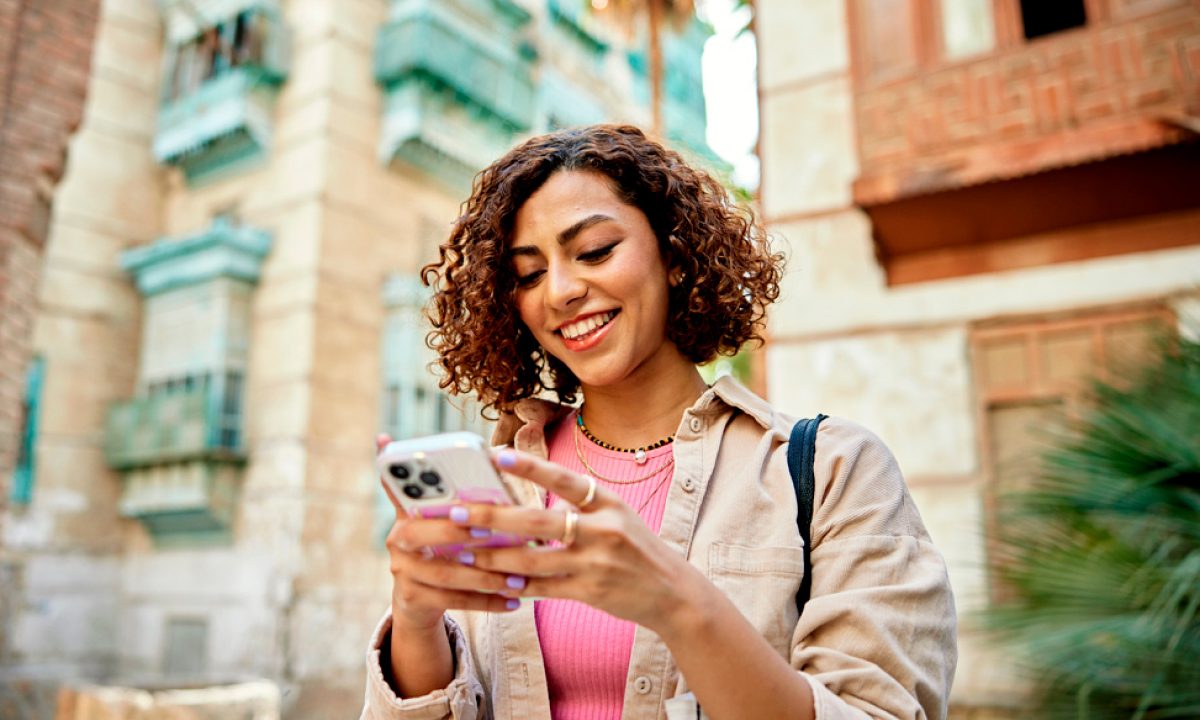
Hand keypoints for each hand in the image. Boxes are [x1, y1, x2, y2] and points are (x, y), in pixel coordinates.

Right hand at [377, 434, 518, 635]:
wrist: (419, 600)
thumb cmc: (445, 546)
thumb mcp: (446, 519)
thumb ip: (465, 495)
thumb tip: (502, 454)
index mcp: (407, 511)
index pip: (401, 490)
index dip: (414, 485)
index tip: (448, 490)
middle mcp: (397, 539)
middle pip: (418, 534)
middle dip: (456, 532)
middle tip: (490, 533)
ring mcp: (402, 571)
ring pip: (443, 573)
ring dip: (484, 576)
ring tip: (517, 578)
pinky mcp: (412, 598)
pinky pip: (452, 601)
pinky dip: (486, 601)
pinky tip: (513, 601)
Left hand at [452, 448, 700, 632]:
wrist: (674, 593)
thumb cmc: (637, 549)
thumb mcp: (618, 515)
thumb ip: (580, 506)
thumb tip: (530, 499)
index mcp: (609, 503)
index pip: (566, 480)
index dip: (532, 468)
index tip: (498, 456)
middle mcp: (604, 530)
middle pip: (539, 521)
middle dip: (493, 517)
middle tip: (456, 512)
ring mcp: (596, 563)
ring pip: (534, 560)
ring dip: (494, 556)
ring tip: (463, 551)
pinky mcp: (590, 592)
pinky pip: (543, 589)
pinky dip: (516, 585)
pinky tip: (492, 581)